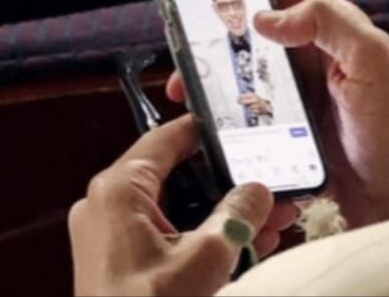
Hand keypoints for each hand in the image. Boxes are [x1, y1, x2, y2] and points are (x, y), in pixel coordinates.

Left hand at [68, 115, 297, 295]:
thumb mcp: (206, 259)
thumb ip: (238, 215)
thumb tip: (259, 190)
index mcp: (120, 190)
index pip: (170, 137)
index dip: (212, 128)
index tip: (250, 125)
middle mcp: (111, 204)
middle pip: (181, 174)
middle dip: (232, 180)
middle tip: (275, 180)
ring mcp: (113, 236)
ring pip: (181, 207)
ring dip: (227, 213)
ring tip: (277, 215)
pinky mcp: (122, 263)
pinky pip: (171, 235)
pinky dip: (207, 237)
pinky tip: (255, 244)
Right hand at [168, 0, 388, 226]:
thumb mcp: (371, 59)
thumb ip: (328, 23)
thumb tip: (266, 16)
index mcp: (335, 36)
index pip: (283, 2)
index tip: (204, 1)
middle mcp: (316, 67)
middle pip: (255, 48)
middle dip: (218, 52)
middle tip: (185, 65)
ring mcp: (302, 107)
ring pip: (247, 90)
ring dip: (218, 94)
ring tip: (188, 101)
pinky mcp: (292, 145)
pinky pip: (251, 132)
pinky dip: (229, 132)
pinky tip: (208, 137)